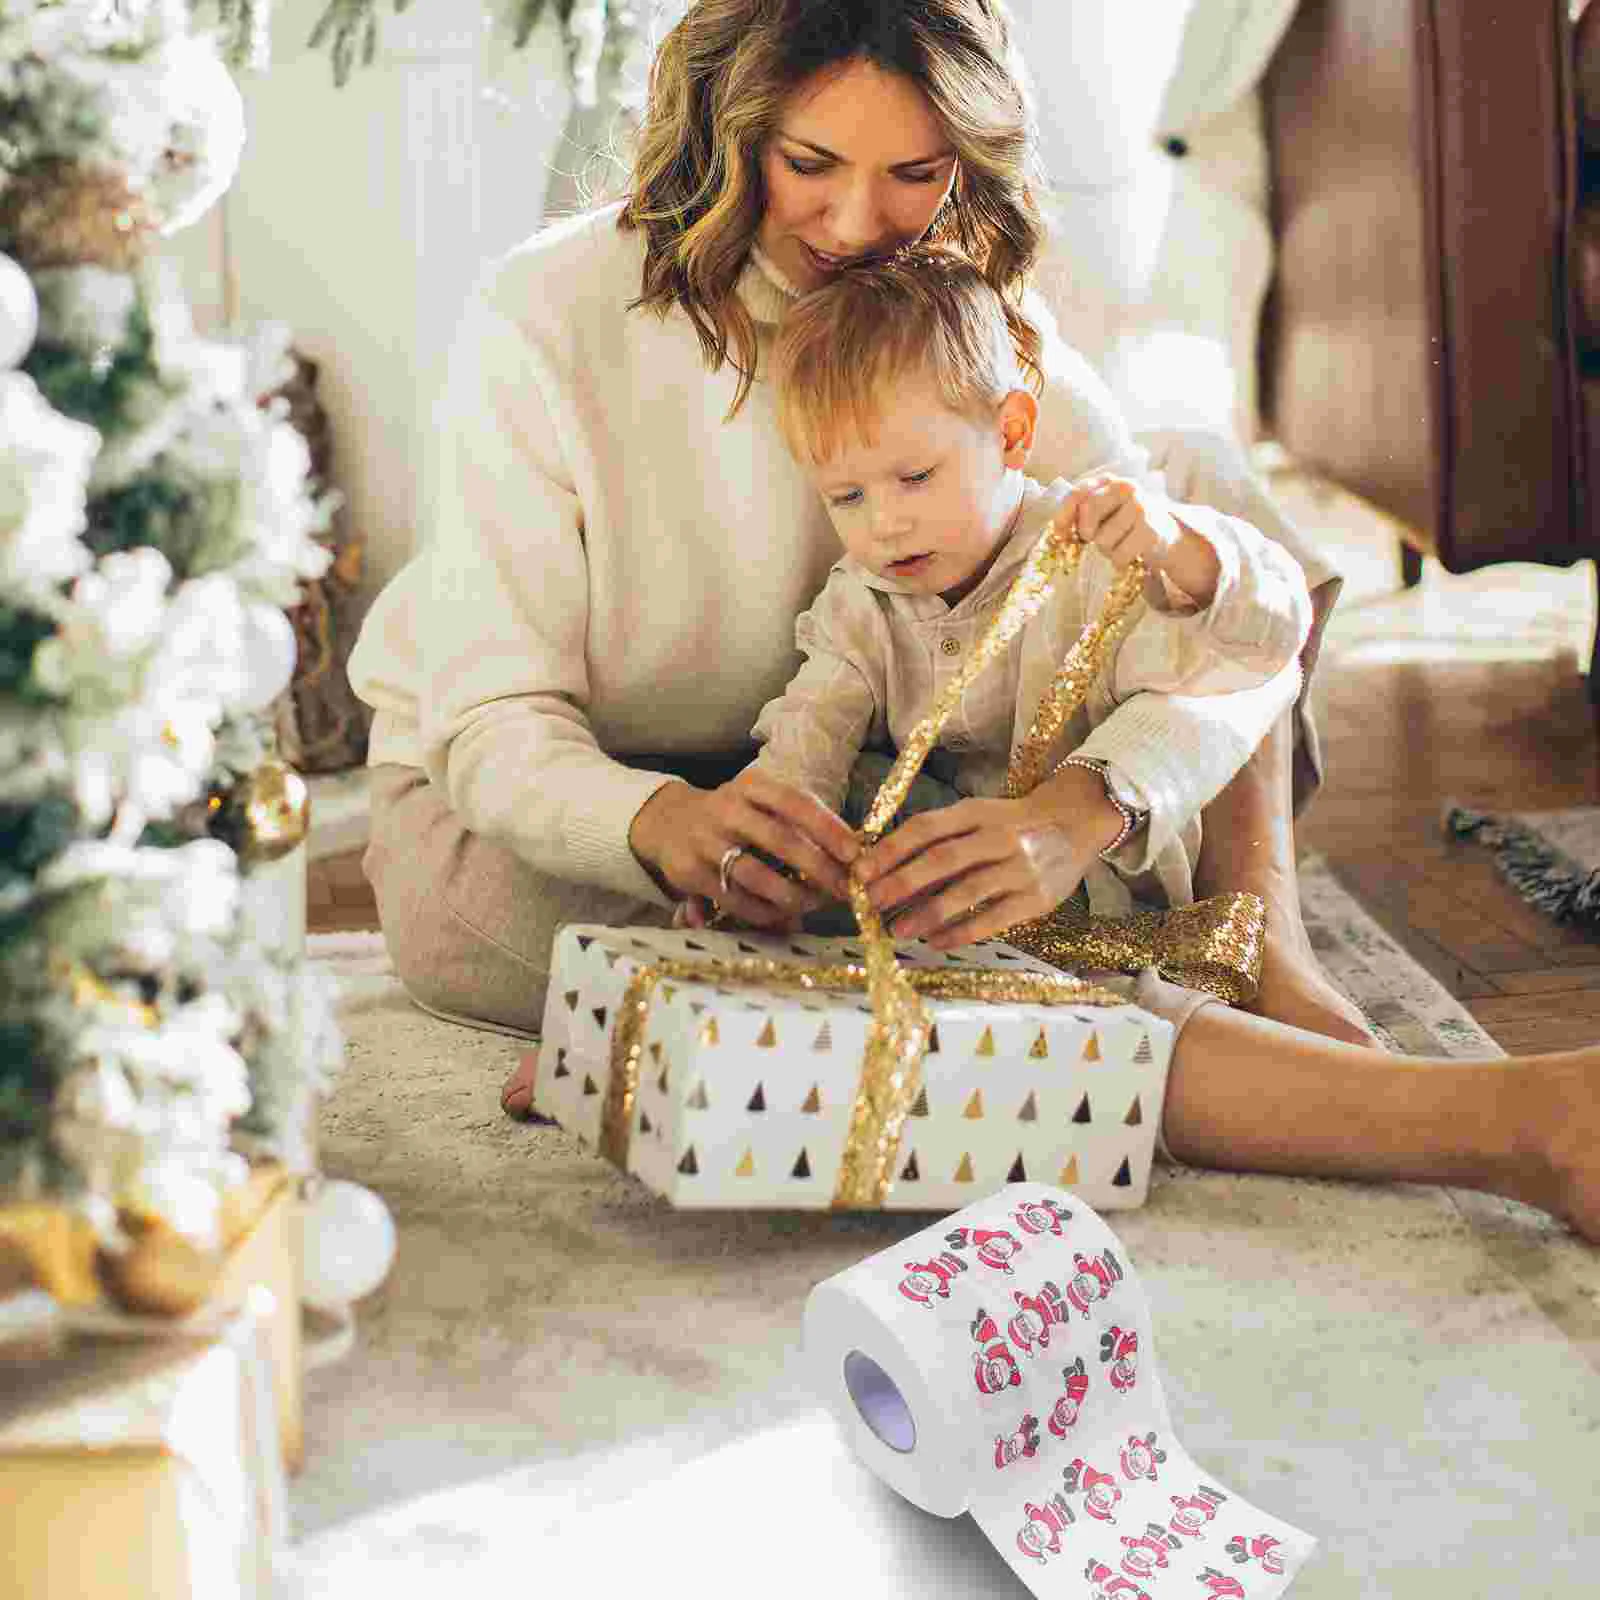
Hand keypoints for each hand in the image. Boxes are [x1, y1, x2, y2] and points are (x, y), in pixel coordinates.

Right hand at [629, 768, 858, 932]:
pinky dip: (764, 913)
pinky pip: (735, 899)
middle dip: (817, 868)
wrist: (667, 821)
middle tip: (843, 889)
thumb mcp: (759, 803)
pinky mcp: (690, 873)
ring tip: (815, 905)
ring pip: (756, 875)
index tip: (854, 853)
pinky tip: (784, 916)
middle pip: (779, 839)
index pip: (795, 802)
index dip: (827, 827)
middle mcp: (726, 809)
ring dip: (792, 895)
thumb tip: (846, 859)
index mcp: (750, 786)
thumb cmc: (733, 815)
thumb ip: (798, 824)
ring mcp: (705, 841)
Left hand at [852, 794, 1104, 950]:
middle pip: (944, 859)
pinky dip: (961, 932)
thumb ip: (939, 837)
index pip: (926, 828)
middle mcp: (998, 836)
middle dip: (902, 882)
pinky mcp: (1037, 898)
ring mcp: (1021, 867)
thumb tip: (885, 869)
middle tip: (871, 903)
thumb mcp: (977, 817)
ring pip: (967, 891)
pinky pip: (993, 918)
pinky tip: (936, 941)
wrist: (1075, 823)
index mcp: (976, 812)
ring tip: (897, 930)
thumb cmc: (1011, 825)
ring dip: (927, 913)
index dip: (891, 849)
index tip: (860, 871)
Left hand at [1063, 472, 1218, 605]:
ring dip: (1105, 550)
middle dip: (1086, 533)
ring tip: (1118, 544)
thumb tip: (1059, 532)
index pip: (1076, 494)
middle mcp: (1126, 488)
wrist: (1164, 533)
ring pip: (1103, 539)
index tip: (1062, 534)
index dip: (1064, 516)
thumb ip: (1079, 514)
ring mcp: (1141, 507)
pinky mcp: (1151, 531)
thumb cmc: (1123, 524)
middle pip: (1088, 511)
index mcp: (1107, 481)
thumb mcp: (1101, 512)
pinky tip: (1129, 553)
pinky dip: (1119, 560)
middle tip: (1094, 539)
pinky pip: (1119, 554)